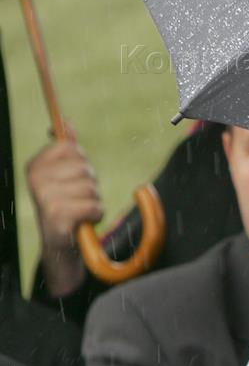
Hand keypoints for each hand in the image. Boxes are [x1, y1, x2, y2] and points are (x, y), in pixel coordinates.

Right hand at [26, 129, 102, 296]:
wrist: (61, 242)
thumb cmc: (66, 205)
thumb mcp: (64, 175)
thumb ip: (66, 150)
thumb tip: (67, 122)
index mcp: (35, 165)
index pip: (72, 149)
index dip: (82, 164)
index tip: (73, 178)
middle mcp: (36, 179)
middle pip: (85, 168)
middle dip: (91, 185)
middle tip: (78, 198)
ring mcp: (45, 197)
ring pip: (91, 188)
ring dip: (94, 201)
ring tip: (80, 210)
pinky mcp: (58, 216)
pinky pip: (94, 206)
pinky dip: (96, 214)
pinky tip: (84, 221)